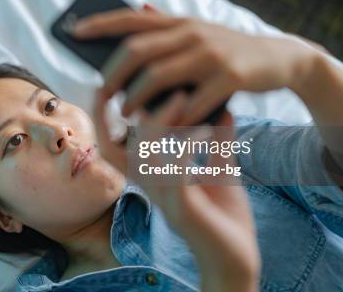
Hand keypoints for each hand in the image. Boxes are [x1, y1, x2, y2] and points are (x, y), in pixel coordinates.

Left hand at [77, 6, 320, 124]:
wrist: (282, 58)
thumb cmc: (229, 51)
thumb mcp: (199, 32)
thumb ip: (169, 25)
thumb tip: (137, 8)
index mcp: (179, 22)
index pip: (131, 18)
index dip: (100, 23)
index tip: (73, 31)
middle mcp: (191, 32)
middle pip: (137, 49)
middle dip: (113, 72)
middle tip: (102, 92)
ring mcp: (211, 53)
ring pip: (158, 75)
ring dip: (137, 97)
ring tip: (126, 113)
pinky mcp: (230, 76)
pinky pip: (191, 100)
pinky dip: (174, 116)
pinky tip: (164, 127)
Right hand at [92, 87, 259, 291]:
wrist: (238, 260)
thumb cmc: (224, 218)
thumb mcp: (220, 171)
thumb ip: (217, 141)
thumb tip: (222, 106)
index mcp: (153, 177)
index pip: (115, 145)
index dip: (104, 118)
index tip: (107, 87)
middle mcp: (150, 186)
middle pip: (113, 149)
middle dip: (113, 115)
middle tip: (134, 83)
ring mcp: (164, 198)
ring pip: (144, 155)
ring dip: (160, 123)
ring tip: (181, 97)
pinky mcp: (183, 209)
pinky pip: (174, 172)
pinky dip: (184, 146)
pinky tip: (202, 129)